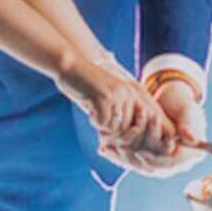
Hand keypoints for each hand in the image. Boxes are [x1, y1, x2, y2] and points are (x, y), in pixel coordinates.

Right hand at [59, 57, 174, 151]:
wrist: (70, 67)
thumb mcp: (108, 101)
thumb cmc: (87, 87)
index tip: (114, 139)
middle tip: (101, 129)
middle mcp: (130, 95)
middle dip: (113, 135)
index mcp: (134, 96)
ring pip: (116, 129)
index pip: (141, 126)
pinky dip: (95, 121)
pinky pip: (103, 123)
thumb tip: (125, 144)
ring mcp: (118, 95)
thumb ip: (120, 117)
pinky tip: (90, 111)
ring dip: (103, 128)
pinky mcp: (105, 96)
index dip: (128, 138)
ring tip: (95, 116)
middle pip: (128, 131)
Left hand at [100, 79, 207, 176]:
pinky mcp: (147, 155)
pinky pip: (132, 160)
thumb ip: (189, 124)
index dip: (155, 160)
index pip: (170, 164)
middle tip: (119, 151)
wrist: (170, 100)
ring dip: (122, 158)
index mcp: (189, 155)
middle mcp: (174, 162)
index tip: (139, 153)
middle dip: (133, 160)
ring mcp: (159, 160)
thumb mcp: (187, 111)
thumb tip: (191, 139)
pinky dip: (118, 154)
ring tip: (107, 149)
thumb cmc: (181, 103)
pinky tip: (104, 148)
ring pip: (139, 166)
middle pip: (152, 168)